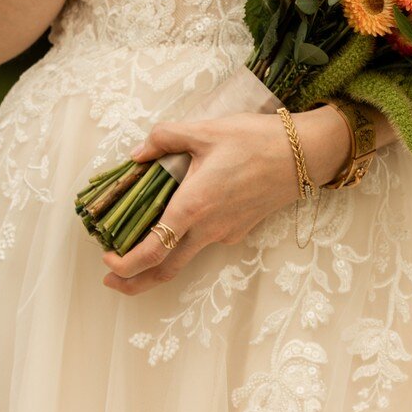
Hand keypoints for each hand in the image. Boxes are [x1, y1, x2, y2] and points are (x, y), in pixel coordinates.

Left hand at [98, 108, 344, 295]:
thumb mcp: (205, 130)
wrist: (303, 155)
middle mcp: (208, 229)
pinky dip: (185, 238)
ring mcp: (226, 233)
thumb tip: (137, 153)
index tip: (108, 260)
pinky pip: (206, 239)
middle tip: (112, 280)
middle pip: (166, 270)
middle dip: (135, 282)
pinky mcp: (239, 229)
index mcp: (192, 208)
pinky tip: (181, 216)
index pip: (152, 252)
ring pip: (186, 257)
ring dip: (159, 261)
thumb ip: (165, 138)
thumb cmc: (254, 140)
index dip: (126, 265)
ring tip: (139, 248)